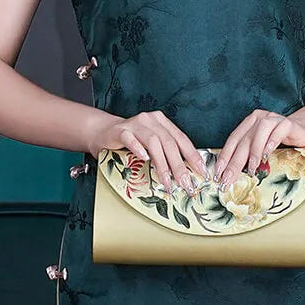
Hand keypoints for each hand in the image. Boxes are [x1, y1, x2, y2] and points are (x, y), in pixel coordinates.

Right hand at [90, 110, 206, 195]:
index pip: (181, 139)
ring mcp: (135, 124)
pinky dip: (138, 148)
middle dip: (179, 166)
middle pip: (169, 143)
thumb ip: (166, 152)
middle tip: (185, 183)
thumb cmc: (131, 141)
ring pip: (153, 142)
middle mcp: (151, 120)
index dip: (193, 156)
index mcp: (162, 122)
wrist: (103, 132)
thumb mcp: (152, 144)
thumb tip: (186, 173)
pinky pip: (130, 139)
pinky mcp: (120, 131)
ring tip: (167, 181)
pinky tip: (144, 159)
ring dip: (162, 164)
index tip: (202, 172)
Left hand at [213, 109, 304, 189]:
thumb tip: (231, 176)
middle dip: (234, 160)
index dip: (225, 156)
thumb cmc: (283, 143)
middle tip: (228, 178)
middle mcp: (259, 118)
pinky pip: (278, 130)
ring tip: (250, 169)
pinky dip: (271, 141)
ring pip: (259, 131)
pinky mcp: (288, 123)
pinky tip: (267, 154)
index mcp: (249, 123)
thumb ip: (249, 156)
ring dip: (253, 151)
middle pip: (244, 139)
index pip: (233, 140)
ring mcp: (274, 118)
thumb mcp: (262, 150)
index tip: (218, 174)